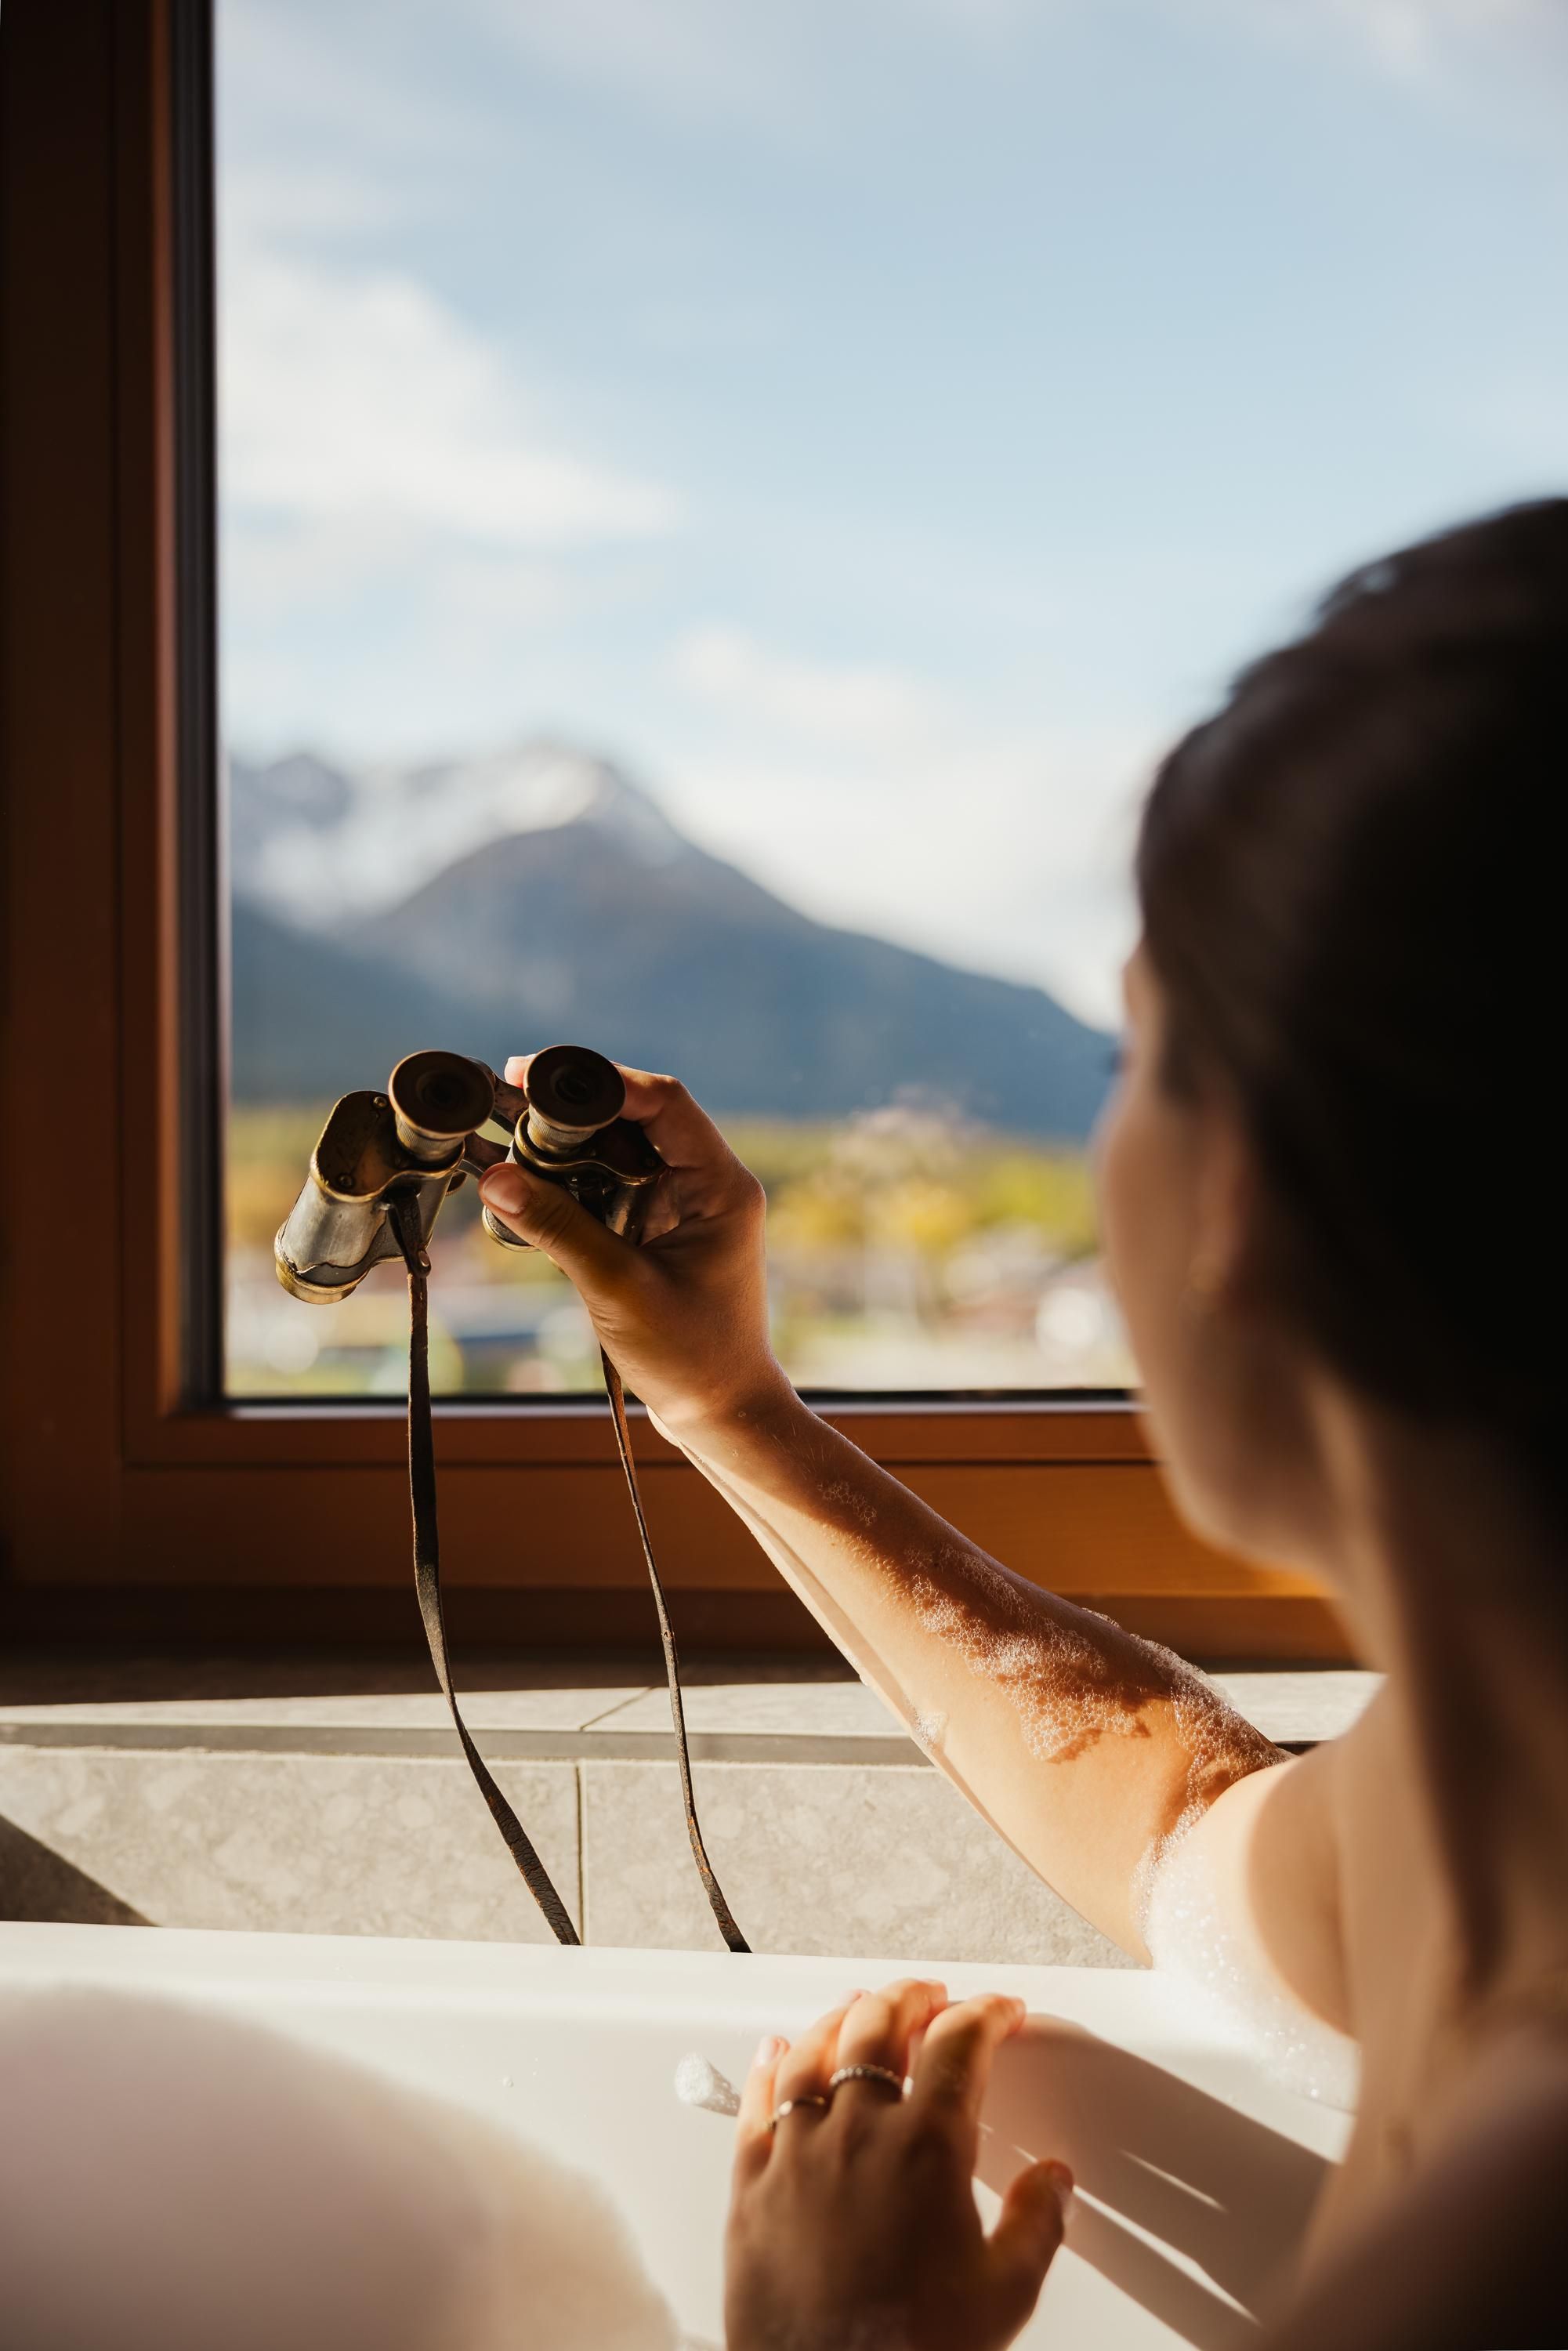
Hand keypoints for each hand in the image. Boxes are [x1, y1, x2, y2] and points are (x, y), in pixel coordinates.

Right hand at [477, 1056, 790, 1436]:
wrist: (721, 1413)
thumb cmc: (689, 1356)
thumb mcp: (616, 1288)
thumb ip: (557, 1227)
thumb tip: (495, 1176)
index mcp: (720, 1185)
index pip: (664, 1101)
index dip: (602, 1080)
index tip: (534, 1073)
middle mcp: (706, 1184)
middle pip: (637, 1116)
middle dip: (574, 1105)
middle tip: (507, 1093)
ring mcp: (683, 1206)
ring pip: (620, 1149)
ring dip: (568, 1142)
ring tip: (506, 1130)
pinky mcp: (659, 1230)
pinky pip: (612, 1186)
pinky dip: (572, 1180)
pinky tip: (528, 1181)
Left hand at [726, 1980, 1071, 2350]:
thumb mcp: (1004, 2295)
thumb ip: (1037, 2226)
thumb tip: (1054, 2181)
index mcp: (927, 2146)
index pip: (960, 2044)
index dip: (986, 2014)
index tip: (1001, 2011)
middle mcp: (858, 2130)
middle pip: (880, 2024)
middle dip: (912, 1997)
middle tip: (931, 1995)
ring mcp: (797, 2150)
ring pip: (815, 2049)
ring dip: (844, 2016)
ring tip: (861, 2006)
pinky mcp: (751, 2181)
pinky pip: (757, 2100)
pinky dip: (771, 2064)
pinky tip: (779, 2050)